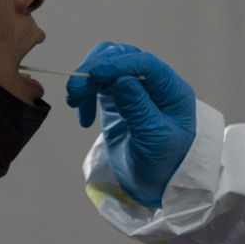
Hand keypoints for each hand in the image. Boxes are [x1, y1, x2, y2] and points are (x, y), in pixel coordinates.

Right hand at [65, 41, 195, 206]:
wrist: (157, 185)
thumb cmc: (165, 163)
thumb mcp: (155, 139)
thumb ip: (139, 108)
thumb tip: (123, 78)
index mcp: (171, 90)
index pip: (146, 63)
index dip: (120, 63)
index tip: (94, 73)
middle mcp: (153, 84)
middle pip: (123, 58)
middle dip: (97, 68)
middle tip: (75, 90)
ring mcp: (134, 90)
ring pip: (108, 67)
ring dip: (87, 79)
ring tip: (74, 101)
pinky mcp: (117, 100)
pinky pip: (98, 85)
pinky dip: (86, 94)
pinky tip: (83, 117)